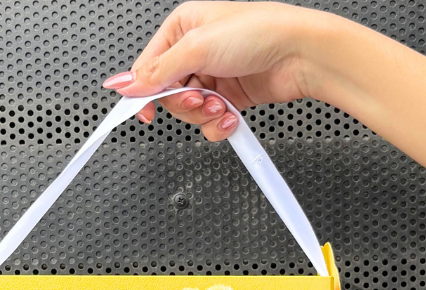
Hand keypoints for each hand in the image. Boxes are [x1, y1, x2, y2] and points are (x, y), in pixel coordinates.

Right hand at [101, 1, 332, 140]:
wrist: (300, 54)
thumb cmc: (259, 32)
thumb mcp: (197, 47)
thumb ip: (157, 71)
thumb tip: (125, 83)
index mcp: (182, 29)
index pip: (148, 68)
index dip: (144, 93)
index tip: (144, 113)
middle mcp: (195, 52)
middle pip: (168, 94)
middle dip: (185, 103)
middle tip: (200, 98)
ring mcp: (213, 77)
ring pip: (189, 111)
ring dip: (204, 115)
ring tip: (221, 106)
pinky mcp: (229, 98)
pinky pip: (210, 121)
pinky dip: (218, 124)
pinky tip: (230, 116)